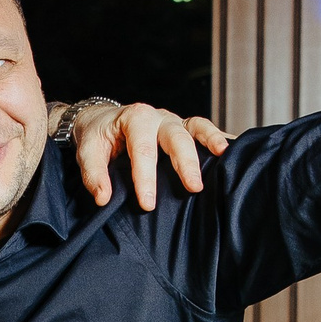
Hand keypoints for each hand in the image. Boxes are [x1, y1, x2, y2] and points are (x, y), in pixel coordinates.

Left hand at [66, 97, 230, 210]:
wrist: (101, 120)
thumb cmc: (97, 137)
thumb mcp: (87, 152)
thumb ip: (93, 174)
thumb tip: (104, 198)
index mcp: (134, 119)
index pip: (142, 150)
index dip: (145, 178)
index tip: (147, 204)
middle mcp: (158, 117)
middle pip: (176, 136)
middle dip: (186, 162)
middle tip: (193, 188)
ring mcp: (173, 121)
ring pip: (196, 127)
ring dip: (211, 140)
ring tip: (224, 155)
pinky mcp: (183, 128)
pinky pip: (203, 129)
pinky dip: (219, 137)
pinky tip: (234, 149)